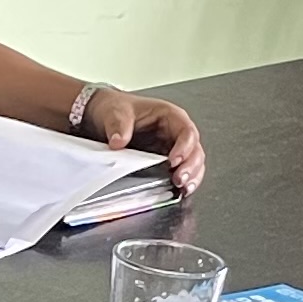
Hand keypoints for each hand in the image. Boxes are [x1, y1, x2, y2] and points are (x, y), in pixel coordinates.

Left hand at [82, 88, 204, 193]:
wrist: (107, 118)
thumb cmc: (118, 109)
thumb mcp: (116, 112)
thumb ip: (118, 126)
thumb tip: (118, 142)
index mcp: (170, 116)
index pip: (186, 131)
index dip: (184, 147)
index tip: (173, 160)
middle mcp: (176, 132)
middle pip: (195, 150)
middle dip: (190, 167)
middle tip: (179, 179)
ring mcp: (173, 148)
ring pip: (193, 163)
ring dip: (191, 177)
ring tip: (182, 188)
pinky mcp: (167, 162)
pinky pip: (182, 172)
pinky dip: (184, 182)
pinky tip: (180, 192)